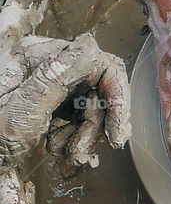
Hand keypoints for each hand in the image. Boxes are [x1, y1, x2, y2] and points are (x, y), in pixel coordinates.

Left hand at [0, 33, 129, 166]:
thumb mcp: (22, 112)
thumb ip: (55, 77)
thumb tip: (90, 46)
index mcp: (39, 56)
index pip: (100, 64)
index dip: (116, 99)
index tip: (116, 134)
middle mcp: (45, 62)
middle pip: (98, 89)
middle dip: (96, 125)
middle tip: (82, 152)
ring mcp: (47, 81)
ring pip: (89, 106)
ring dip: (83, 137)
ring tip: (66, 157)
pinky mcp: (47, 99)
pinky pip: (75, 116)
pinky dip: (73, 138)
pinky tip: (59, 151)